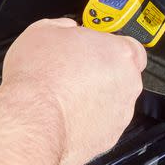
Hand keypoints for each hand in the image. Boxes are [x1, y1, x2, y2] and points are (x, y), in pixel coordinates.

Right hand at [1, 18, 145, 164]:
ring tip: (66, 97)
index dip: (110, 50)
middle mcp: (128, 83)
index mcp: (119, 53)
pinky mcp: (110, 137)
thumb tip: (66, 29)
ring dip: (96, 99)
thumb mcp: (44, 31)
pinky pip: (102, 125)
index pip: (131, 47)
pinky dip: (89, 122)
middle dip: (102, 75)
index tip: (95, 52)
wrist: (32, 119)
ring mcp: (121, 113)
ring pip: (114, 102)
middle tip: (75, 74)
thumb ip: (64, 27)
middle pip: (123, 76)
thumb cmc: (40, 77)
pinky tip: (67, 116)